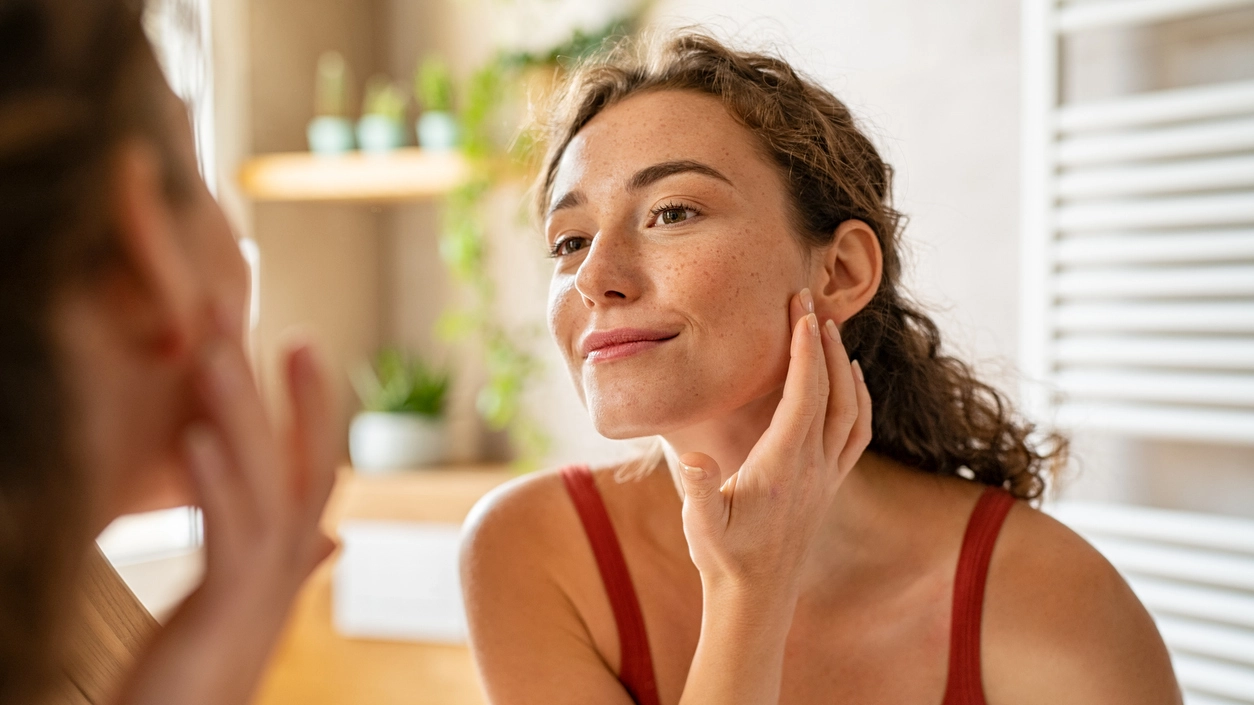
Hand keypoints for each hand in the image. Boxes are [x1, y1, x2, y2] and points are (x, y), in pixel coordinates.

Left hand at [115, 324, 337, 704]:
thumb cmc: (205, 671)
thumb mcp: (248, 601)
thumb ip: (291, 560)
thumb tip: (331, 535)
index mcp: (286, 554)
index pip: (310, 464)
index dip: (312, 403)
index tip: (300, 338)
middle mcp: (286, 564)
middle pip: (294, 460)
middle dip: (279, 387)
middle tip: (260, 316)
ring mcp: (263, 585)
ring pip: (263, 484)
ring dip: (241, 414)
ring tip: (215, 352)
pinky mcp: (226, 608)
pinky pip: (227, 534)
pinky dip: (215, 481)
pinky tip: (197, 436)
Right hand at [677, 288, 871, 594]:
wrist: (756, 598)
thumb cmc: (724, 558)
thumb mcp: (701, 525)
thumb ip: (700, 490)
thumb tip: (694, 458)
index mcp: (784, 465)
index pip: (804, 394)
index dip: (804, 349)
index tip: (798, 309)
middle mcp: (814, 466)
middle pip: (832, 391)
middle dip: (822, 341)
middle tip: (808, 301)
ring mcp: (827, 475)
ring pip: (852, 409)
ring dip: (844, 366)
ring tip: (828, 330)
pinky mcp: (830, 485)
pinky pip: (857, 432)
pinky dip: (859, 398)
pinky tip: (850, 382)